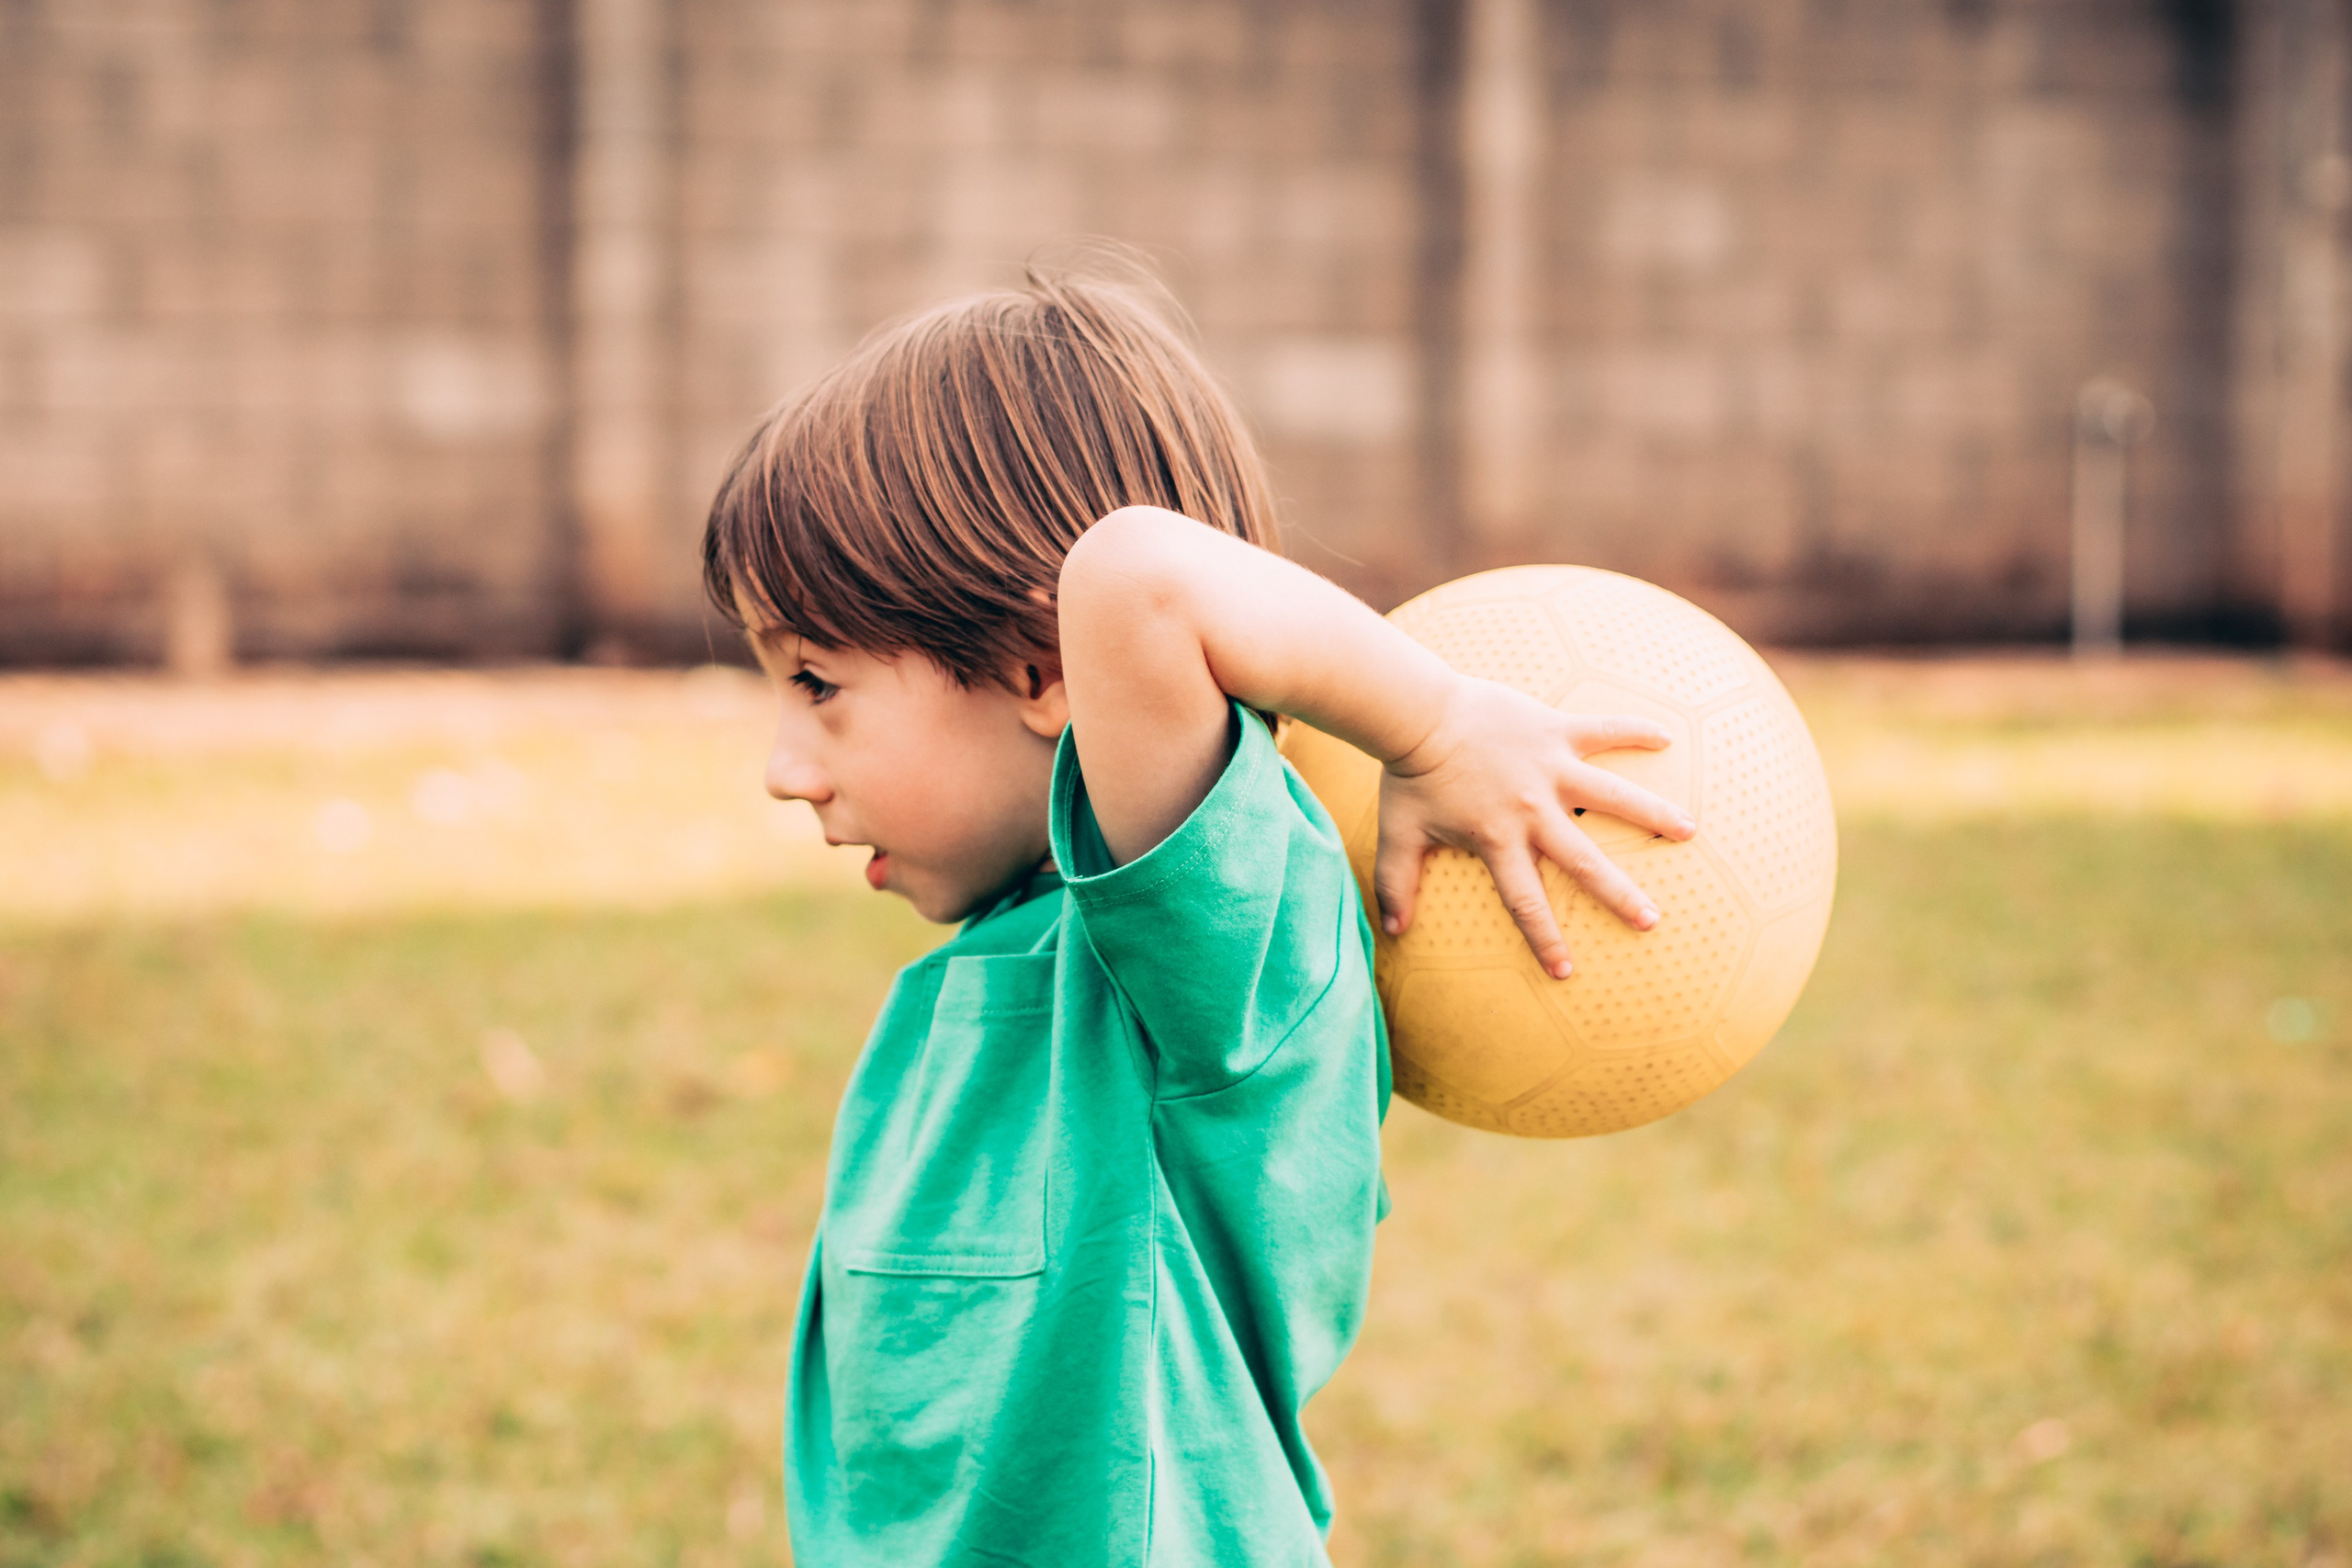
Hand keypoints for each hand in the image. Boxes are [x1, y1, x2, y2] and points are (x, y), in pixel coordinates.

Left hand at [1374, 676, 1697, 978]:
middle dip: (1620, 895)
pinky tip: (1667, 739)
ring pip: (1612, 795)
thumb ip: (1397, 882)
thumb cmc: (1409, 773)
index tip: (1565, 972)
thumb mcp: (1398, 833)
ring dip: (1652, 814)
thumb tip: (1392, 929)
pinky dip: (1636, 730)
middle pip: (1584, 861)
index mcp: (1497, 838)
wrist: (1419, 711)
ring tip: (1689, 831)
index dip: (1544, 939)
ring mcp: (1550, 768)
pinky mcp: (1556, 731)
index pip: (1525, 901)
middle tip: (1651, 921)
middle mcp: (1532, 809)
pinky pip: (1605, 729)